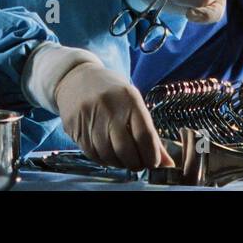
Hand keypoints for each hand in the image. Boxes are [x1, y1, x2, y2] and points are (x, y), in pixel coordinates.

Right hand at [53, 63, 173, 169]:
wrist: (77, 78)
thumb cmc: (112, 92)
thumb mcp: (133, 103)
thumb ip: (149, 132)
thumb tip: (167, 163)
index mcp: (129, 98)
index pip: (144, 135)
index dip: (152, 156)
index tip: (154, 163)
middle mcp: (109, 107)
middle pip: (125, 150)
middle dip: (136, 164)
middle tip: (139, 164)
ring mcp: (90, 117)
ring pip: (108, 155)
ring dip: (119, 163)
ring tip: (124, 159)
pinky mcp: (75, 127)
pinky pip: (92, 154)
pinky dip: (104, 159)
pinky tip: (108, 153)